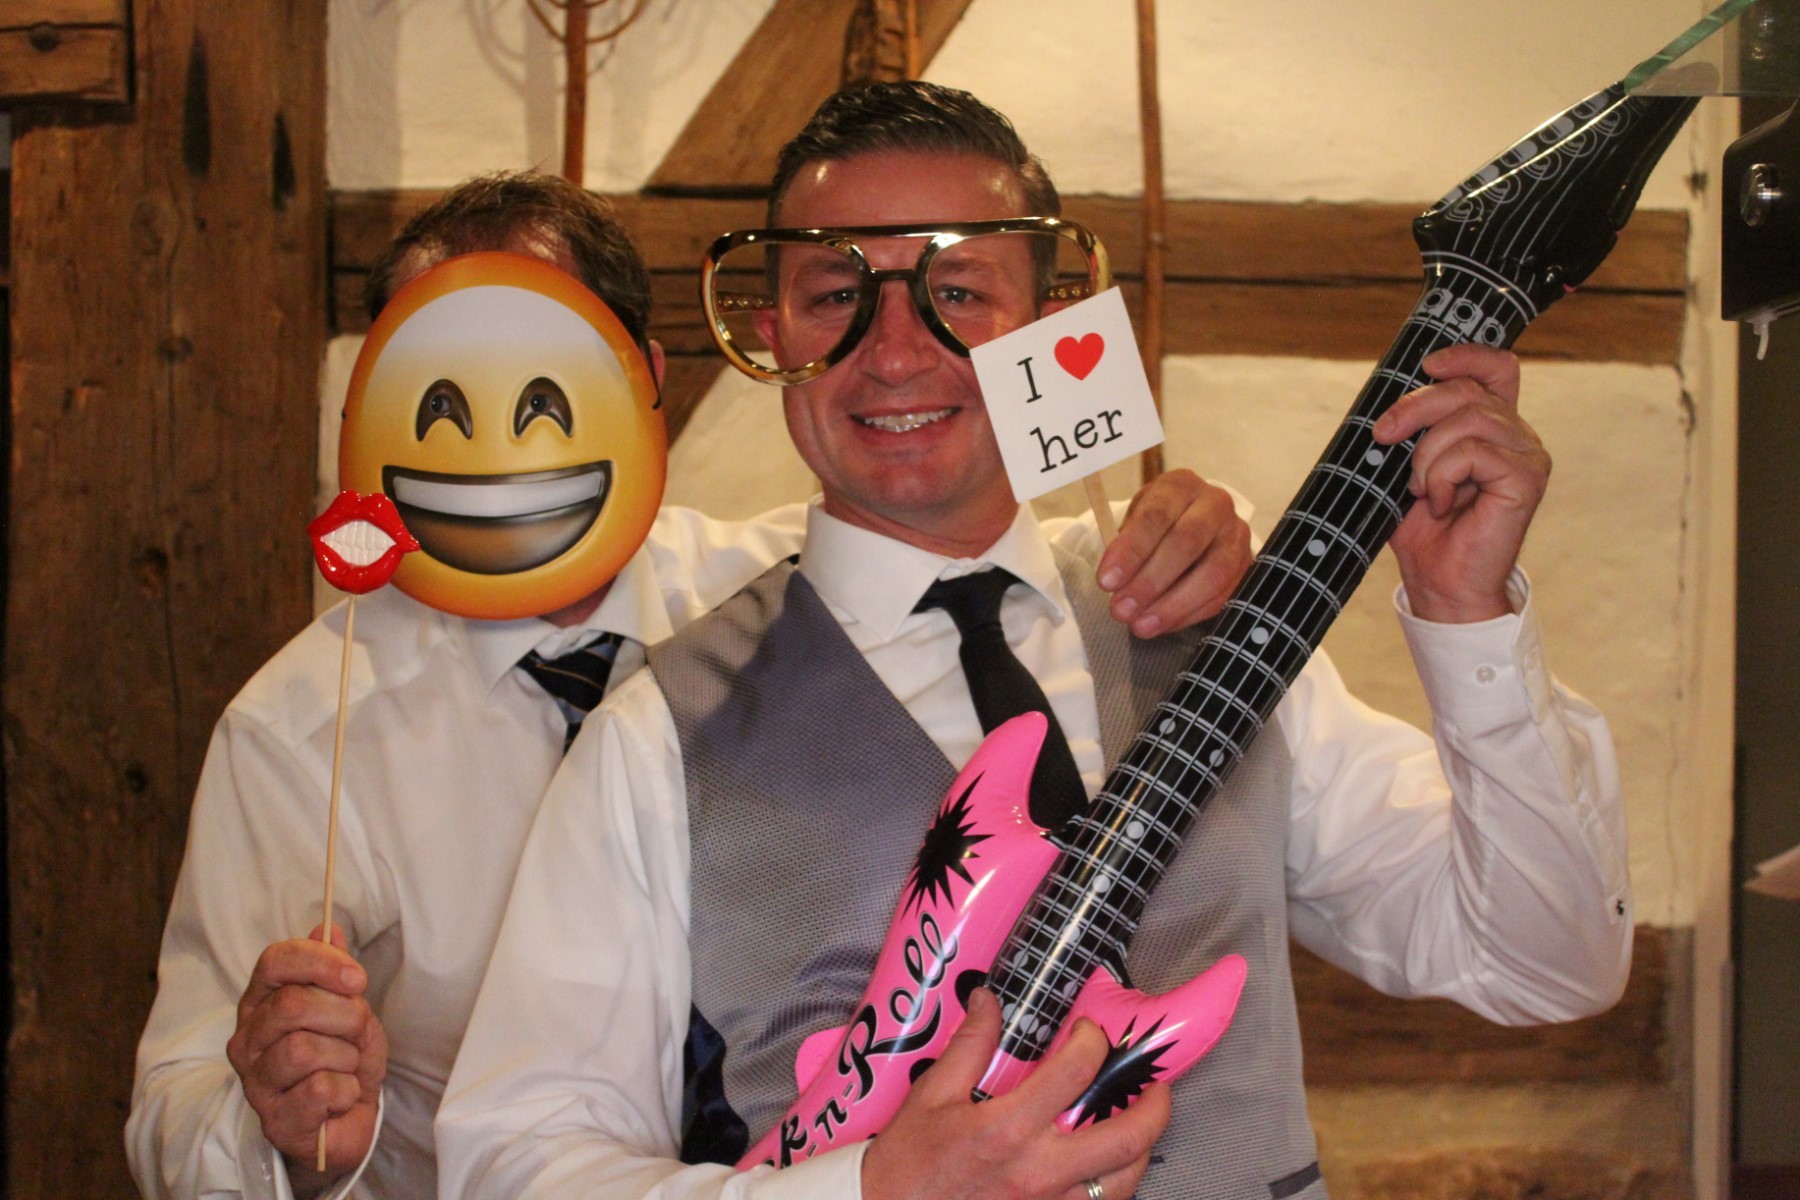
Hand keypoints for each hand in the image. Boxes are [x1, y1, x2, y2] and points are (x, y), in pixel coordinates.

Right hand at [225, 925, 386, 1191]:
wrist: (348, 1120)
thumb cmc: (343, 1058)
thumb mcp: (348, 1007)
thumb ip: (334, 971)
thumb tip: (327, 926)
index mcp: (263, 1002)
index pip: (275, 961)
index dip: (320, 962)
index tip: (358, 978)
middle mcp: (248, 1039)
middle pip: (293, 1004)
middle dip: (344, 1015)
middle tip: (357, 1032)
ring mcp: (256, 1082)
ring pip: (304, 1049)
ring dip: (345, 1056)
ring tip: (346, 1067)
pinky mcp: (274, 1120)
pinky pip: (319, 1090)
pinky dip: (346, 1090)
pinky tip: (340, 1096)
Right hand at [862, 990, 1169, 1199]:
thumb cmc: (908, 1164)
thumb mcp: (930, 1095)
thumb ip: (968, 1046)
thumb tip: (988, 1000)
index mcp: (1007, 1129)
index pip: (1075, 1073)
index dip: (1093, 1042)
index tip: (1089, 1033)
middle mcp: (1038, 1171)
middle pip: (1125, 1137)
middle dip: (1153, 1103)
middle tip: (1152, 1084)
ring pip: (1125, 1182)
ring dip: (1141, 1150)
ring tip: (1137, 1125)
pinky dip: (1113, 1186)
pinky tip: (1107, 1168)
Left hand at [1099, 469, 1250, 637]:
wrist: (1196, 521)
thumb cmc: (1158, 523)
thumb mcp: (1136, 520)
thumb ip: (1125, 545)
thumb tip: (1115, 583)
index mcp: (1181, 486)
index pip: (1156, 516)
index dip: (1130, 551)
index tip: (1106, 581)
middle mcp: (1215, 504)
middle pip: (1186, 543)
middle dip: (1149, 582)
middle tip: (1121, 610)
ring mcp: (1236, 535)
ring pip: (1211, 573)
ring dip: (1172, 605)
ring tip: (1140, 626)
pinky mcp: (1246, 566)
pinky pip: (1221, 596)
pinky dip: (1187, 615)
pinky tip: (1161, 625)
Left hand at [1371, 345, 1549, 622]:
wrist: (1438, 582)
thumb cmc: (1422, 529)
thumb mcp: (1406, 466)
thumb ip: (1410, 429)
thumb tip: (1389, 398)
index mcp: (1493, 427)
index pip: (1496, 367)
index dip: (1466, 355)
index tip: (1426, 365)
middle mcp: (1517, 435)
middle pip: (1467, 390)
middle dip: (1414, 408)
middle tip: (1383, 437)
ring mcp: (1527, 455)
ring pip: (1466, 420)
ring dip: (1426, 456)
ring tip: (1422, 490)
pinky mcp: (1527, 478)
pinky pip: (1472, 452)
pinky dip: (1442, 477)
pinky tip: (1443, 505)